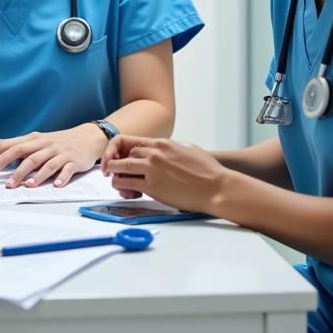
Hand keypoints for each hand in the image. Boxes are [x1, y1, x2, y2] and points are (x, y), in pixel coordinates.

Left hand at [0, 124, 104, 188]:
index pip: (4, 144)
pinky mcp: (73, 161)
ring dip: (29, 174)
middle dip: (4, 164)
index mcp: (31, 140)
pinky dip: (60, 178)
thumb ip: (21, 153)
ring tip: (20, 185)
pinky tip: (55, 185)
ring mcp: (58, 152)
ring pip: (41, 162)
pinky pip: (65, 170)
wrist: (89, 137)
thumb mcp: (38, 144)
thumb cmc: (60, 143)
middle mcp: (43, 145)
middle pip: (20, 152)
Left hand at [102, 135, 225, 212]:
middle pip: (125, 154)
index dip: (122, 150)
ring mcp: (152, 170)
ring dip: (115, 174)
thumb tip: (163, 151)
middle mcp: (155, 154)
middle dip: (118, 162)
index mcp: (163, 143)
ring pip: (121, 168)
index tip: (120, 157)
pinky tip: (126, 190)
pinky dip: (121, 186)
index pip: (133, 142)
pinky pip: (127, 184)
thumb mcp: (187, 149)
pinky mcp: (152, 187)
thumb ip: (170, 149)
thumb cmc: (207, 171)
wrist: (217, 188)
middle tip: (115, 170)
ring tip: (115, 180)